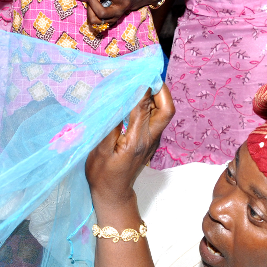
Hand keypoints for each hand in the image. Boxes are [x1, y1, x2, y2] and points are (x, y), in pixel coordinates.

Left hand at [85, 0, 135, 29]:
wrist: (131, 1)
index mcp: (124, 1)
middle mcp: (118, 13)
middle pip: (101, 12)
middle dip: (92, 2)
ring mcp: (112, 20)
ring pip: (95, 20)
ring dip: (89, 9)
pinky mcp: (107, 24)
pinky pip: (93, 22)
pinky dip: (90, 13)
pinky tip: (91, 5)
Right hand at [86, 86, 173, 210]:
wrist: (113, 194)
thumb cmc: (102, 174)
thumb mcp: (99, 150)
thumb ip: (109, 125)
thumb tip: (115, 101)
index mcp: (136, 141)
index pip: (142, 107)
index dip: (139, 88)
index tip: (133, 72)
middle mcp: (149, 139)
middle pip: (166, 109)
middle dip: (160, 89)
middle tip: (147, 76)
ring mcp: (152, 141)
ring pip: (163, 113)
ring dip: (156, 96)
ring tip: (142, 82)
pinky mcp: (149, 142)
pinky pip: (155, 118)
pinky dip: (150, 105)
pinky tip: (137, 99)